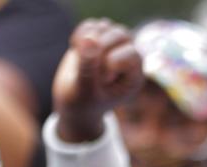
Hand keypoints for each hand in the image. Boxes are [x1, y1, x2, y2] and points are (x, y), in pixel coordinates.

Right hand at [52, 18, 142, 143]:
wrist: (72, 101)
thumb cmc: (83, 102)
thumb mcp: (85, 89)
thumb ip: (88, 67)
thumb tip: (89, 39)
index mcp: (134, 77)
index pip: (132, 54)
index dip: (112, 61)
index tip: (101, 79)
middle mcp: (128, 60)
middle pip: (121, 35)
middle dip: (100, 45)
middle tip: (86, 64)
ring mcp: (115, 48)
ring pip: (108, 27)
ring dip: (89, 37)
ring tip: (79, 54)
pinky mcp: (99, 39)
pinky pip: (93, 24)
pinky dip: (81, 32)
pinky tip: (75, 47)